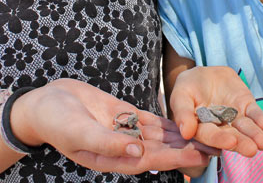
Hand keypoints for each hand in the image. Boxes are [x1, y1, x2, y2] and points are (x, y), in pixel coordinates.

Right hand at [13, 78, 213, 173]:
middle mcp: (124, 148)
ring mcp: (126, 132)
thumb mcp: (78, 130)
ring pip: (162, 136)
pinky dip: (171, 121)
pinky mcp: (125, 116)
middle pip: (163, 150)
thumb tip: (138, 153)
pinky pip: (153, 120)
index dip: (176, 158)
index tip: (199, 154)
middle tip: (218, 143)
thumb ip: (108, 143)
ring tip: (211, 131)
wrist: (45, 102)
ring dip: (185, 134)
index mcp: (112, 158)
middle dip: (189, 147)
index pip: (151, 161)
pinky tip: (189, 118)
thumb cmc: (56, 119)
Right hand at [169, 66, 262, 156]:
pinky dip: (259, 119)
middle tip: (251, 149)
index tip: (229, 142)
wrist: (204, 74)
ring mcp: (234, 117)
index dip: (219, 139)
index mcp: (201, 129)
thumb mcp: (180, 95)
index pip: (210, 136)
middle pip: (231, 136)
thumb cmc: (188, 87)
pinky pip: (254, 113)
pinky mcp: (246, 105)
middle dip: (241, 143)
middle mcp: (220, 127)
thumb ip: (182, 113)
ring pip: (245, 128)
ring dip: (254, 135)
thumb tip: (186, 132)